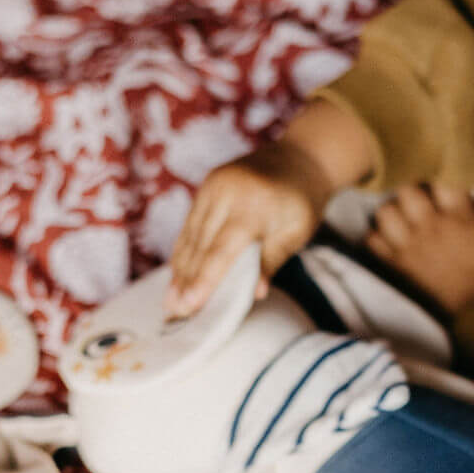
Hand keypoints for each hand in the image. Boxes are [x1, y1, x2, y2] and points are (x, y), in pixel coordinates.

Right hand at [166, 98, 373, 317]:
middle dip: (185, 281)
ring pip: (190, 235)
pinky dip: (184, 251)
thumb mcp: (296, 233)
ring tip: (170, 301)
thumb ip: (272, 261)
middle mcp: (225, 192)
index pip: (221, 250)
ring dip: (179, 270)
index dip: (204, 280)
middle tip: (174, 313)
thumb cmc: (303, 202)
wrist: (300, 158)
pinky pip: (191, 224)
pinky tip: (178, 274)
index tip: (190, 306)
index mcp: (251, 205)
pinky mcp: (206, 187)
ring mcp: (212, 186)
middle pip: (200, 245)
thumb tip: (255, 293)